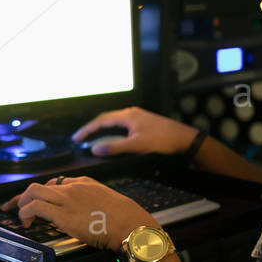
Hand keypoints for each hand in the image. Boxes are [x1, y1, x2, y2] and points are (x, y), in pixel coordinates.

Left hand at [1, 176, 157, 250]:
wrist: (129, 223)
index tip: (34, 201)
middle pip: (39, 186)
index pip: (55, 183)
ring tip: (20, 216)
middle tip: (13, 206)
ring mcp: (66, 199)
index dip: (41, 194)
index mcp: (83, 183)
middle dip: (22, 196)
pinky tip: (27, 222)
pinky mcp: (62, 213)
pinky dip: (25, 213)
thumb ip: (92, 202)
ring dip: (21, 204)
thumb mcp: (106, 201)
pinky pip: (35, 208)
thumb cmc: (123, 218)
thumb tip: (83, 214)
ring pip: (33, 191)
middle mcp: (72, 187)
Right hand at [73, 106, 196, 157]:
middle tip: (81, 138)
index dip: (87, 129)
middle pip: (106, 118)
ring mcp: (138, 116)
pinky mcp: (143, 122)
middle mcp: (131, 113)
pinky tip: (113, 137)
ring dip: (103, 129)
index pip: (101, 120)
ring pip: (115, 121)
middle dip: (93, 128)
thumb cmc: (162, 140)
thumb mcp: (136, 146)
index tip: (76, 138)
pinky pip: (122, 124)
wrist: (185, 139)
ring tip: (93, 137)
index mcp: (127, 115)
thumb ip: (114, 147)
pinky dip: (113, 130)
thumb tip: (94, 148)